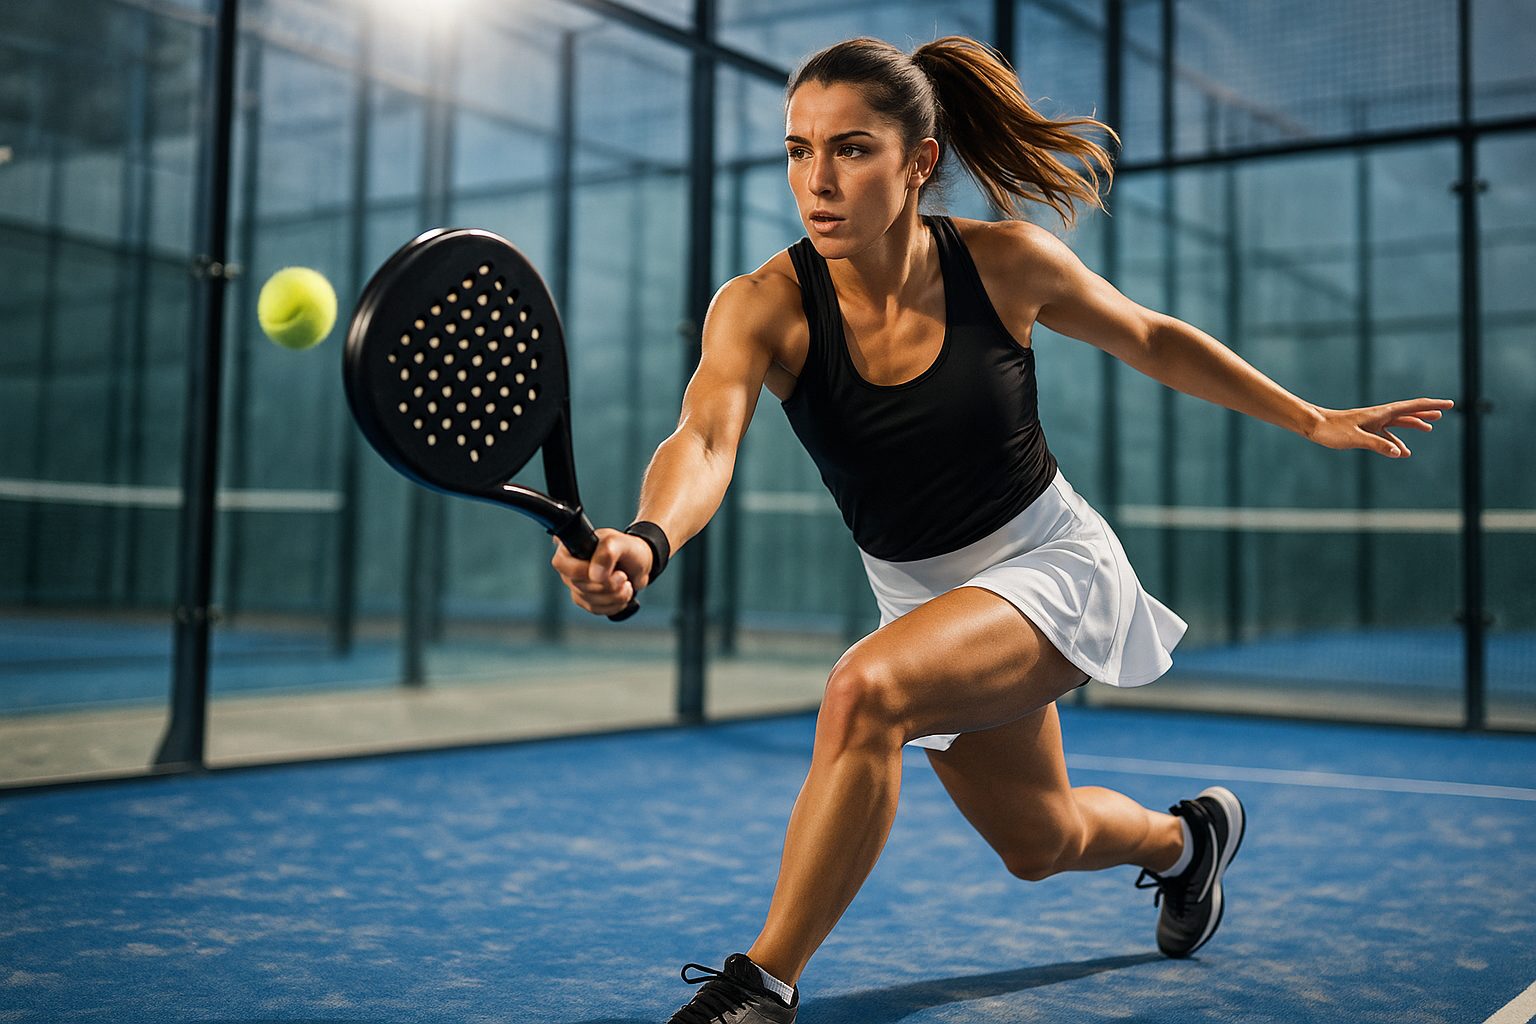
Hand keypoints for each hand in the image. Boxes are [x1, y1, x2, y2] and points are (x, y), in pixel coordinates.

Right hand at [551, 528, 654, 616]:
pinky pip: (596, 609)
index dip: (585, 572)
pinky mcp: (585, 600)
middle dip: (608, 585)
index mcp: (570, 547)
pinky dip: (614, 604)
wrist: (638, 563)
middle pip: (581, 586)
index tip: (611, 571)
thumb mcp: (620, 544)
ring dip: (615, 596)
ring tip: (626, 583)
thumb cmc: (627, 549)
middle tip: (623, 575)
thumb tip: (594, 576)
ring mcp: (575, 585)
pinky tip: (622, 593)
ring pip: (589, 601)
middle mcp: (568, 567)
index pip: (563, 564)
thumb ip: (606, 554)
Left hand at [1308, 397, 1453, 457]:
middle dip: (1427, 411)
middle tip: (1445, 411)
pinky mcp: (1364, 429)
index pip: (1412, 406)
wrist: (1313, 425)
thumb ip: (1378, 445)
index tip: (1450, 404)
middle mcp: (1379, 415)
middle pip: (1408, 411)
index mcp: (1381, 413)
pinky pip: (1386, 434)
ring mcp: (1372, 422)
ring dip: (1414, 423)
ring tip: (1429, 428)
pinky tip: (1401, 451)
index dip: (1432, 405)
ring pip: (1398, 422)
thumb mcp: (1356, 439)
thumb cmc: (1332, 430)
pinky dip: (1396, 440)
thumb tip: (1399, 452)